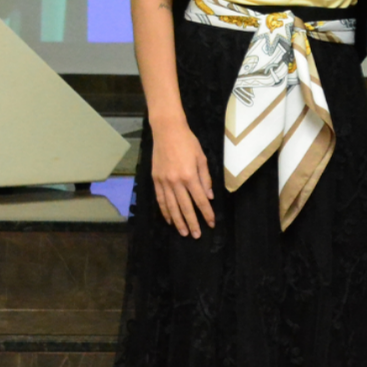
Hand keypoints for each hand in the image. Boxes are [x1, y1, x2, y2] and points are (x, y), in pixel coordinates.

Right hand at [149, 120, 214, 237]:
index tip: (211, 223)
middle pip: (185, 207)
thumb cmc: (188, 142)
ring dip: (178, 221)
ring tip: (183, 232)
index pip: (200, 200)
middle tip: (197, 235)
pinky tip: (169, 219)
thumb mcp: (202, 158)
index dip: (206, 213)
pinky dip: (165, 211)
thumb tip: (209, 196)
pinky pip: (160, 199)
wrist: (167, 131)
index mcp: (190, 176)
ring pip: (171, 207)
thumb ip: (206, 178)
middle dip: (192, 223)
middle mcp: (176, 181)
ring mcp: (164, 181)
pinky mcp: (155, 180)